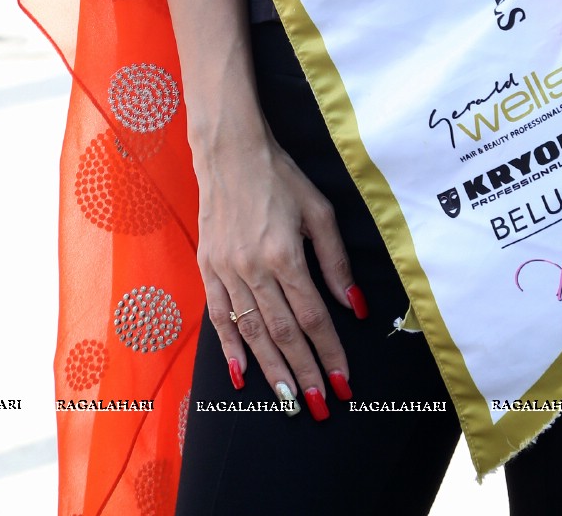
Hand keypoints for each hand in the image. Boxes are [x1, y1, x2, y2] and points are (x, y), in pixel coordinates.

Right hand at [195, 129, 362, 418]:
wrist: (229, 153)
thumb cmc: (280, 177)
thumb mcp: (318, 210)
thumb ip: (335, 260)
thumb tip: (353, 304)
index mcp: (285, 254)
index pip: (313, 316)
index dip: (330, 353)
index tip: (344, 382)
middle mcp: (254, 269)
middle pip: (283, 333)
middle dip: (304, 374)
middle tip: (319, 407)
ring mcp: (227, 271)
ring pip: (251, 333)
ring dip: (272, 371)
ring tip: (289, 402)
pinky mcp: (208, 268)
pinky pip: (219, 317)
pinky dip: (230, 348)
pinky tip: (242, 376)